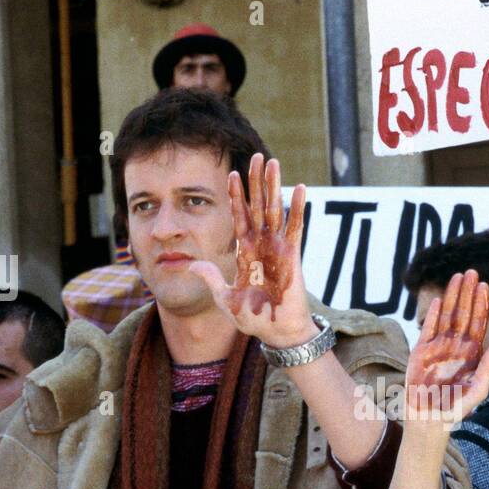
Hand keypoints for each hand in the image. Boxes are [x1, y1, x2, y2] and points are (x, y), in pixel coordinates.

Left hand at [193, 153, 313, 347]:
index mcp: (245, 252)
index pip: (239, 217)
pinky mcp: (292, 255)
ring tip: (273, 162)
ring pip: (275, 209)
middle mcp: (262, 245)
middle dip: (257, 181)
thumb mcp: (225, 298)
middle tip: (257, 156)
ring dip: (274, 185)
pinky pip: (295, 227)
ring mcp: (278, 248)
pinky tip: (299, 188)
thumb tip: (190, 265)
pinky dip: (297, 208)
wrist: (275, 331)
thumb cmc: (254, 318)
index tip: (232, 174)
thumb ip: (210, 279)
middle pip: (258, 205)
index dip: (236, 196)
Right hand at [405, 270, 488, 425]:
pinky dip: (433, 315)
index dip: (481, 304)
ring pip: (447, 316)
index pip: (478, 323)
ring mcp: (437, 348)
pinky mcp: (420, 352)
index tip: (485, 286)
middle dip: (467, 293)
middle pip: (463, 314)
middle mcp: (455, 347)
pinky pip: (428, 329)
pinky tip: (440, 299)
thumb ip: (488, 366)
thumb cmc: (456, 408)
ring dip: (452, 297)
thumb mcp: (478, 389)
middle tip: (472, 272)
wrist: (430, 420)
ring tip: (457, 277)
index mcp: (471, 354)